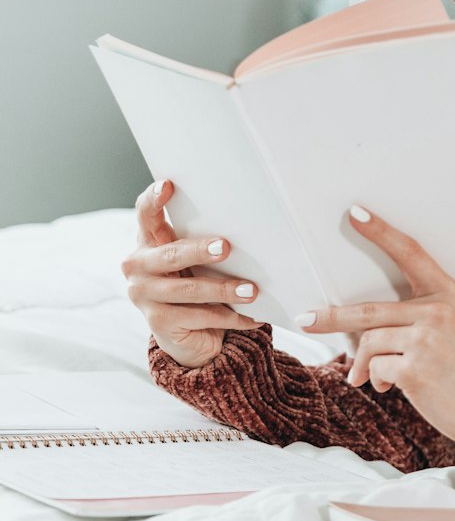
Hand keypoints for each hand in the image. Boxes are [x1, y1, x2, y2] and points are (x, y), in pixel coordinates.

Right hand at [122, 180, 265, 369]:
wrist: (188, 335)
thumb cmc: (196, 283)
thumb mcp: (196, 261)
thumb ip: (204, 242)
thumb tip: (245, 228)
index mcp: (147, 242)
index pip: (145, 215)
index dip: (153, 200)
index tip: (168, 184)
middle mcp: (138, 266)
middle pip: (171, 254)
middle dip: (200, 251)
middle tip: (226, 247)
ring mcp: (144, 296)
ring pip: (189, 289)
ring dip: (224, 290)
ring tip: (251, 290)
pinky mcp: (158, 324)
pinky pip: (200, 316)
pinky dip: (229, 316)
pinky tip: (252, 316)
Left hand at [295, 206, 454, 462]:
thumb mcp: (453, 330)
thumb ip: (416, 318)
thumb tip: (361, 331)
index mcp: (448, 293)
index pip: (410, 252)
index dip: (381, 232)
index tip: (356, 213)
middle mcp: (438, 311)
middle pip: (369, 310)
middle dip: (332, 318)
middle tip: (305, 320)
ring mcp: (427, 339)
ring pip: (369, 343)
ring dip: (363, 364)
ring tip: (367, 377)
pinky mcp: (416, 369)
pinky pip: (375, 369)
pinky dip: (376, 381)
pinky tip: (391, 388)